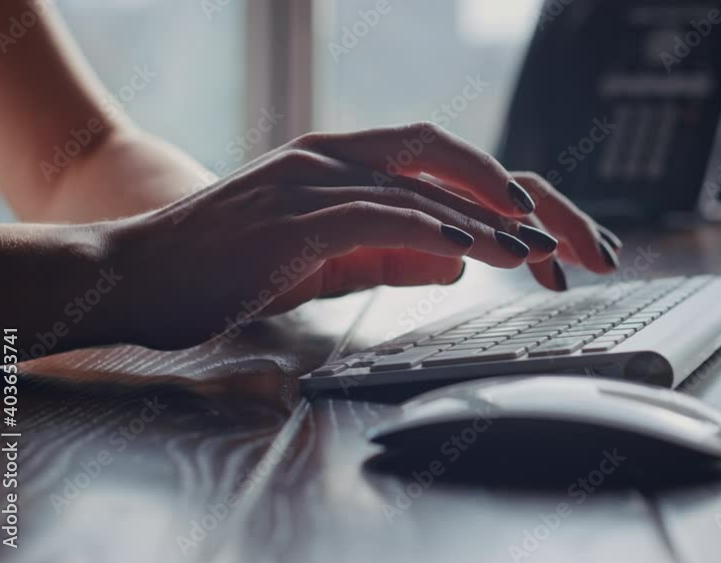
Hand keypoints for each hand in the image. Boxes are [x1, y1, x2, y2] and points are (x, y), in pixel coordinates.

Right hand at [99, 123, 620, 350]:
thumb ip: (391, 254)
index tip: (558, 243)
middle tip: (585, 245)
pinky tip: (471, 250)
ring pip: (422, 185)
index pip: (450, 170)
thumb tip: (459, 261)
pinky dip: (427, 228)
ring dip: (490, 220)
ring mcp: (311, 179)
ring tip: (544, 251)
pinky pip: (373, 213)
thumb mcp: (329, 261)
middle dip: (529, 202)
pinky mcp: (290, 216)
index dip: (511, 199)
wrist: (135, 276)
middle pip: (454, 163)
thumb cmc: (227, 267)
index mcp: (347, 165)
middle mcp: (335, 158)